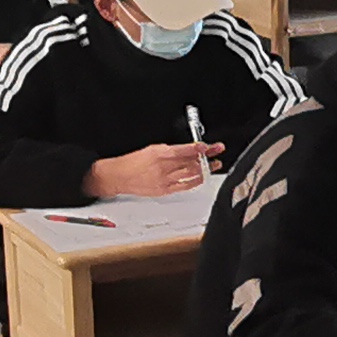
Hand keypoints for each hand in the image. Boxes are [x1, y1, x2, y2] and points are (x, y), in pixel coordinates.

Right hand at [93, 142, 218, 197]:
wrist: (118, 176)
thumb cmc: (132, 162)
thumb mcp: (151, 149)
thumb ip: (169, 151)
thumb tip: (186, 150)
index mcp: (159, 153)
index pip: (184, 150)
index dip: (198, 148)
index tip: (208, 146)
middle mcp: (163, 167)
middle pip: (190, 161)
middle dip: (206, 156)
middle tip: (217, 151)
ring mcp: (164, 180)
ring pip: (190, 174)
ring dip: (204, 169)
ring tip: (214, 164)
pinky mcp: (164, 190)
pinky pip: (184, 186)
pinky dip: (195, 181)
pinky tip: (201, 177)